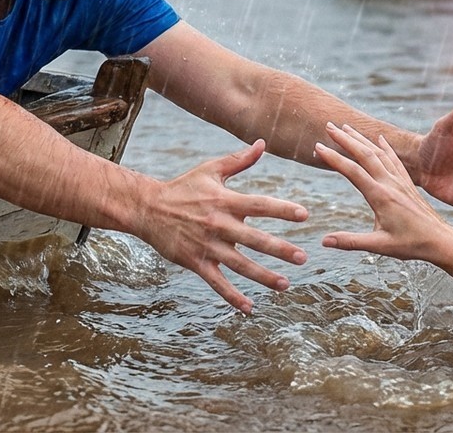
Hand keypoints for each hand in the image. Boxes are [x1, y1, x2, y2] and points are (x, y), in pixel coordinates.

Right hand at [135, 140, 308, 312]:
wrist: (147, 208)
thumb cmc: (183, 187)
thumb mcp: (210, 170)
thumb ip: (239, 160)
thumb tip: (263, 144)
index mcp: (225, 201)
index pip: (259, 205)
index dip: (282, 210)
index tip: (304, 215)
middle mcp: (218, 224)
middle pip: (254, 239)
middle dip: (279, 249)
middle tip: (302, 258)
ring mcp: (207, 245)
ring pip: (240, 265)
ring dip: (263, 276)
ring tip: (285, 285)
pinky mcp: (195, 262)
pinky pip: (217, 283)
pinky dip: (232, 297)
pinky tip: (249, 308)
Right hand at [317, 123, 452, 263]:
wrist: (443, 241)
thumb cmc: (412, 245)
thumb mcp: (380, 246)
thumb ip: (350, 242)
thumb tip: (323, 241)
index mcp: (381, 197)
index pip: (353, 172)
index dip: (334, 158)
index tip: (317, 147)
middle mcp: (391, 184)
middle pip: (365, 155)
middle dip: (345, 139)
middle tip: (329, 126)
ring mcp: (401, 182)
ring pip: (379, 153)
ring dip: (362, 138)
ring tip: (347, 127)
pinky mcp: (408, 184)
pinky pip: (395, 159)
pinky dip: (385, 146)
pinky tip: (379, 138)